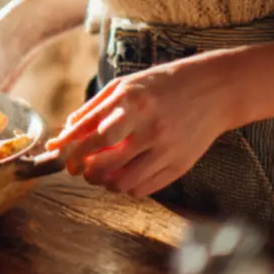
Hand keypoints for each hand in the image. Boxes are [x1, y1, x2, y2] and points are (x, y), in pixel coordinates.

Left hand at [46, 54, 240, 197]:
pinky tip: (122, 176)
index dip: (71, 150)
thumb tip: (68, 130)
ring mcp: (167, 148)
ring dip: (103, 182)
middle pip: (103, 163)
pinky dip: (126, 187)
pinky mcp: (181, 165)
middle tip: (78, 168)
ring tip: (99, 174)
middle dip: (83, 170)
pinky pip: (144, 189)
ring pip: (122, 182)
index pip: (91, 135)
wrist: (214, 90)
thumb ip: (94, 108)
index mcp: (132, 102)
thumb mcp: (125, 85)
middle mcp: (150, 126)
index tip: (59, 155)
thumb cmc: (162, 85)